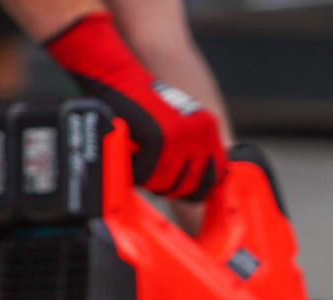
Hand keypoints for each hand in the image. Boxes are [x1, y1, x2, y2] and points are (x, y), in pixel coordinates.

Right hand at [45, 12, 225, 200]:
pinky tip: (130, 160)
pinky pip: (148, 175)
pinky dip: (136, 174)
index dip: (198, 188)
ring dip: (152, 182)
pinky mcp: (159, 137)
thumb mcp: (175, 123)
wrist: (115, 74)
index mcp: (209, 129)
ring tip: (141, 168)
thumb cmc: (139, 104)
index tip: (182, 191)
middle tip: (155, 182)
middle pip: (193, 185)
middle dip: (172, 189)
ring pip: (169, 182)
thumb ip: (188, 150)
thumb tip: (194, 191)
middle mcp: (201, 132)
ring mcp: (182, 135)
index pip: (216, 175)